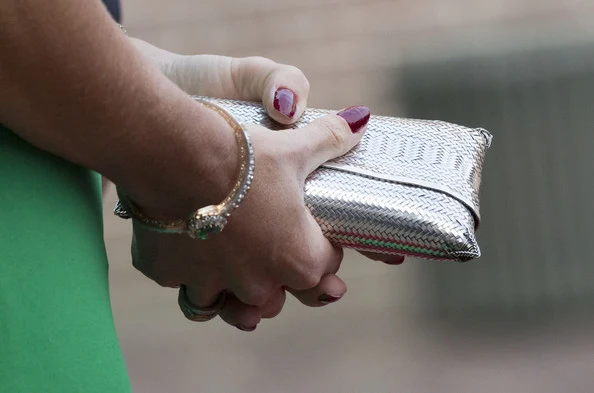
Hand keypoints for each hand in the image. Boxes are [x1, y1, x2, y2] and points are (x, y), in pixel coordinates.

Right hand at [128, 44, 405, 329]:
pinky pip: (184, 284)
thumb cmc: (243, 156)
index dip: (324, 254)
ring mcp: (213, 283)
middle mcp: (258, 283)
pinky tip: (187, 252)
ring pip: (231, 308)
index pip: (325, 269)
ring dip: (235, 298)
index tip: (316, 240)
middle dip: (280, 284)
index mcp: (299, 259)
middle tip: (274, 262)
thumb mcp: (293, 147)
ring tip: (234, 280)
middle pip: (279, 298)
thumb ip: (332, 139)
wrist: (174, 155)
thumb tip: (362, 119)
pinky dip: (189, 273)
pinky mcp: (172, 274)